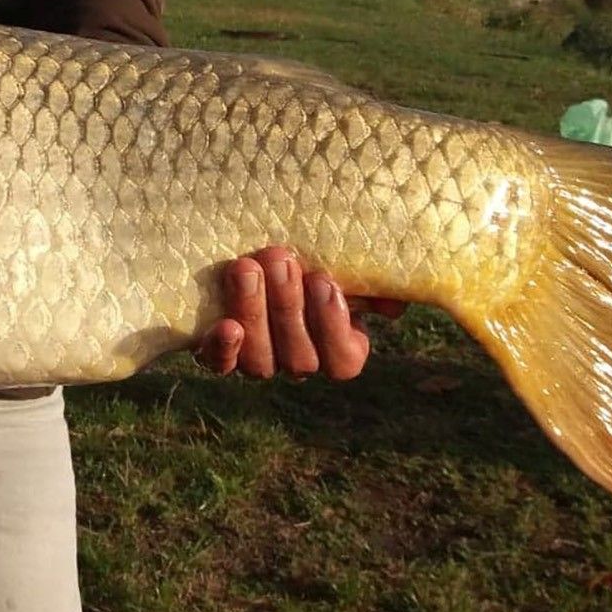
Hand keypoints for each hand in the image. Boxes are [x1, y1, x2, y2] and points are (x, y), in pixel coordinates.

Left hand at [194, 245, 405, 381]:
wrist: (249, 247)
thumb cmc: (306, 254)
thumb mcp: (340, 261)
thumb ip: (370, 283)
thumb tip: (393, 306)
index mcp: (337, 346)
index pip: (344, 361)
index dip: (333, 325)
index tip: (323, 281)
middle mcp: (297, 361)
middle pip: (299, 358)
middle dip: (289, 306)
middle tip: (281, 259)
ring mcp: (257, 361)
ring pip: (260, 360)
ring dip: (254, 312)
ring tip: (247, 268)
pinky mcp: (218, 352)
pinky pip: (220, 363)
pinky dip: (223, 348)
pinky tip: (225, 325)